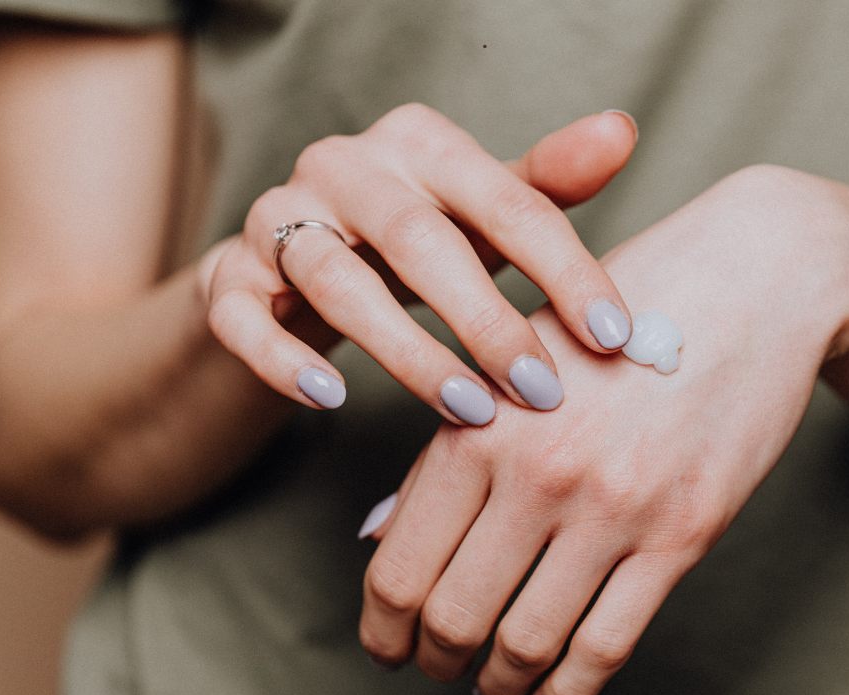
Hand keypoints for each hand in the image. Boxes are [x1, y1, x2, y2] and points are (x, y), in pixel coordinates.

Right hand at [200, 104, 638, 421]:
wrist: (290, 267)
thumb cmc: (412, 241)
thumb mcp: (480, 212)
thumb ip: (544, 183)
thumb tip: (620, 132)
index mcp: (419, 142)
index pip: (507, 201)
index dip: (566, 270)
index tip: (614, 338)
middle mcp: (343, 165)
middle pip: (419, 239)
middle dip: (486, 321)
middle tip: (542, 390)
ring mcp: (276, 218)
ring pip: (335, 280)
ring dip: (406, 352)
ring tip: (468, 409)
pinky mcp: (228, 277)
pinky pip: (244, 318)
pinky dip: (285, 360)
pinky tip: (332, 400)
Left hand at [357, 166, 848, 694]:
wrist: (755, 278)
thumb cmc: (622, 310)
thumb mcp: (516, 360)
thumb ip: (445, 450)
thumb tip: (377, 539)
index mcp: (479, 423)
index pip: (399, 566)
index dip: (383, 628)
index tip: (387, 647)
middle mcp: (537, 471)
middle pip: (453, 616)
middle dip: (434, 661)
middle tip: (437, 669)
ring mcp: (613, 506)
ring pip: (527, 642)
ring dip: (497, 683)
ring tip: (492, 687)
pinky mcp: (683, 532)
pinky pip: (608, 645)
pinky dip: (569, 693)